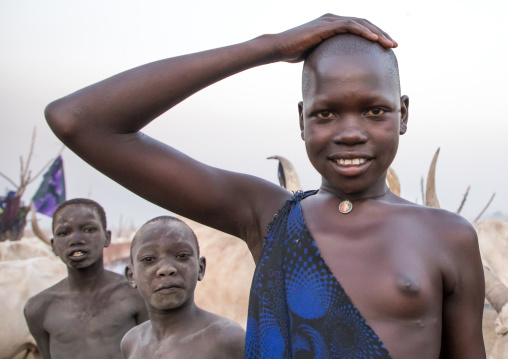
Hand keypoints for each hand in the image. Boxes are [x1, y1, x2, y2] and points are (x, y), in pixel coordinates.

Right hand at [271, 14, 396, 62]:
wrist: (280, 47)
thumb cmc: (294, 53)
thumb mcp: (317, 55)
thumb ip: (328, 57)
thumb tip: (337, 73)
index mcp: (333, 25)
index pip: (359, 28)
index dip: (374, 36)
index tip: (385, 48)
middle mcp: (334, 19)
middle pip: (364, 24)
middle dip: (381, 34)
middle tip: (394, 45)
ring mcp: (331, 20)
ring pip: (361, 23)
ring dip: (378, 33)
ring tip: (390, 44)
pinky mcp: (328, 24)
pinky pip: (351, 26)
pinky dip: (364, 32)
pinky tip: (375, 40)